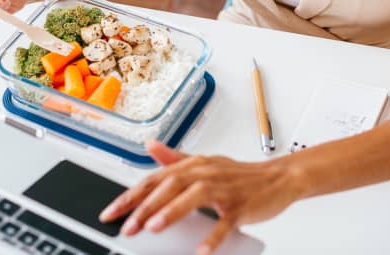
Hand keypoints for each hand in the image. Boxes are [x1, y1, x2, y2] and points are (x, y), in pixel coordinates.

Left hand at [100, 142, 303, 253]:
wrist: (279, 178)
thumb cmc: (239, 174)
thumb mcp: (204, 163)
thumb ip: (175, 158)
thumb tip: (150, 146)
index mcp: (193, 165)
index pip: (155, 179)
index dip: (130, 196)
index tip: (110, 213)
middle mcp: (205, 173)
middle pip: (170, 187)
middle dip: (145, 207)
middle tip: (127, 227)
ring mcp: (224, 189)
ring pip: (194, 197)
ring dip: (172, 211)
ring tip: (153, 227)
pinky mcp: (241, 207)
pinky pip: (225, 222)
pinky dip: (213, 236)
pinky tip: (201, 250)